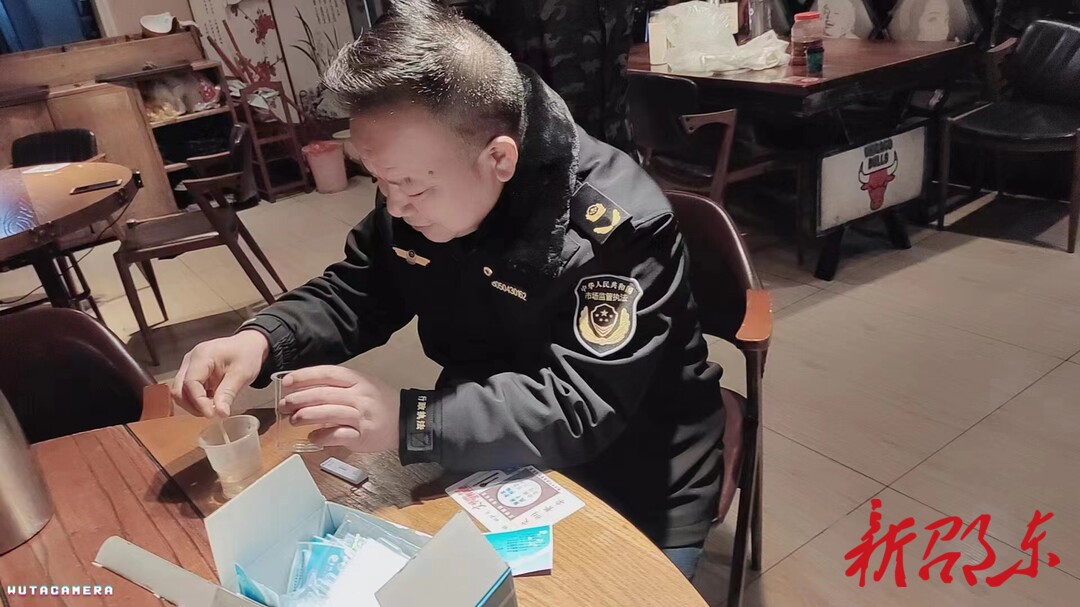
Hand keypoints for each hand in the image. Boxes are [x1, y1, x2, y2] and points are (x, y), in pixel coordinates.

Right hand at [171, 330, 269, 416]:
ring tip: (213, 407)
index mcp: (202, 356)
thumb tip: (220, 413)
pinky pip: (186, 390)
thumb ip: (228, 393)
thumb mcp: (242, 374)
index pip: (190, 383)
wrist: (249, 344)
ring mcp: (188, 366)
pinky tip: (211, 401)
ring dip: (193, 404)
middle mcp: (190, 360)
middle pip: (179, 389)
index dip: (199, 402)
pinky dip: (196, 400)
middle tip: (213, 413)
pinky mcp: (191, 372)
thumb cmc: (246, 355)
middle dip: (193, 405)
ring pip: (180, 391)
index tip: (212, 415)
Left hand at [279, 366, 399, 452]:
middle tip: (284, 404)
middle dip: (300, 399)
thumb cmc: (381, 402)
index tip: (287, 382)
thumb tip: (306, 390)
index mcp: (357, 380)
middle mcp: (358, 396)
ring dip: (307, 416)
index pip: (327, 374)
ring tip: (293, 420)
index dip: (305, 376)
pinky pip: (338, 435)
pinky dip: (323, 436)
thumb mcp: (363, 385)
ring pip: (329, 413)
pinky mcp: (362, 436)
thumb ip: (339, 387)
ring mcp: (361, 416)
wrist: (407, 420)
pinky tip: (313, 437)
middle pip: (324, 394)